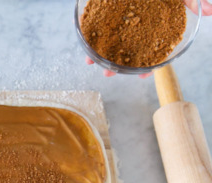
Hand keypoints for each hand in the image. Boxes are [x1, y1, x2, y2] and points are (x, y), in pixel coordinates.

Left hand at [86, 0, 211, 77]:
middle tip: (110, 73)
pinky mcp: (100, 8)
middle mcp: (131, 23)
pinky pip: (91, 24)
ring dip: (97, 54)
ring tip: (92, 63)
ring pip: (105, 40)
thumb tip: (211, 12)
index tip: (144, 75)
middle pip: (123, 49)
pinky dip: (86, 34)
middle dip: (116, 64)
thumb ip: (191, 1)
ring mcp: (114, 17)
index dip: (147, 64)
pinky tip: (84, 45)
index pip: (148, 49)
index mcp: (149, 24)